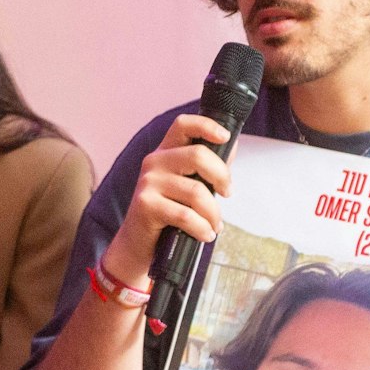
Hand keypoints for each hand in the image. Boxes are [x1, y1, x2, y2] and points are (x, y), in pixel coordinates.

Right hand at [105, 115, 234, 285]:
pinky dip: (202, 229)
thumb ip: (207, 169)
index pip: (184, 125)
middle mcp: (154, 161)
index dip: (207, 126)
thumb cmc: (168, 214)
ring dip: (213, 214)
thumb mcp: (187, 187)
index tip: (226, 137)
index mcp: (165, 152)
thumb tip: (231, 147)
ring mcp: (148, 182)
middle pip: (198, 155)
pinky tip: (205, 235)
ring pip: (197, 191)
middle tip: (228, 193)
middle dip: (222, 176)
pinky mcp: (146, 204)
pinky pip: (186, 215)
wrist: (138, 244)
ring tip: (215, 226)